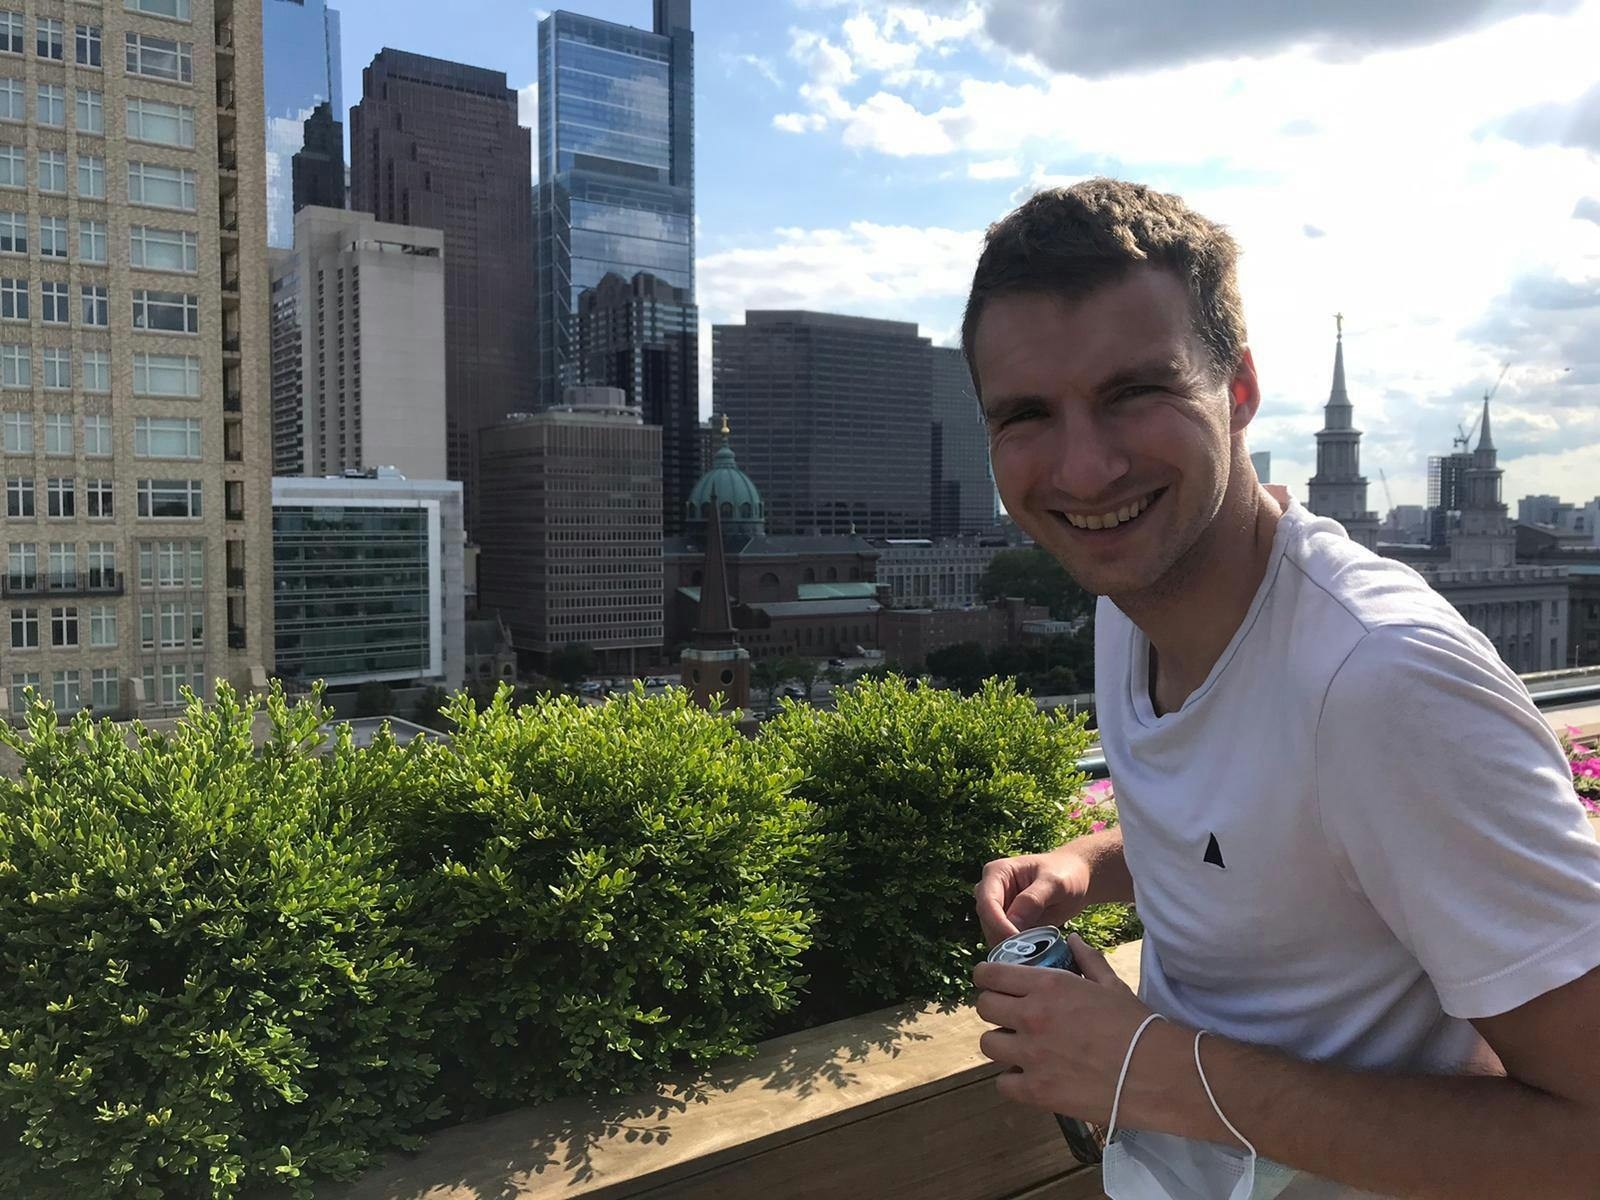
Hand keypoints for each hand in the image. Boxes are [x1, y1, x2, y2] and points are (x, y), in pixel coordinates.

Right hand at [973, 845, 1091, 945]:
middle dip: (1004, 938)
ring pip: (993, 934)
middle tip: (1029, 954)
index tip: (1018, 942)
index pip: (987, 903)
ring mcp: (999, 908)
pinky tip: (1035, 954)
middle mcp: (992, 890)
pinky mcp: (1008, 924)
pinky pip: (1005, 941)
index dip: (998, 924)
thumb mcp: (1055, 883)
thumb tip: (1012, 923)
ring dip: (1010, 947)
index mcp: (997, 872)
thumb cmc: (1067, 873)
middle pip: (987, 921)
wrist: (1078, 878)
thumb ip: (1033, 900)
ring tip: (1035, 955)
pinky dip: (1018, 950)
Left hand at [973, 934, 1155, 1124]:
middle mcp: (1032, 1016)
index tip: (992, 983)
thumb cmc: (1136, 1025)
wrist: (1155, 1073)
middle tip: (1009, 1015)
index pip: (990, 975)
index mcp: (1047, 986)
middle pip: (984, 1007)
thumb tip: (1071, 940)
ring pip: (988, 1044)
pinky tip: (1029, 1076)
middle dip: (994, 1008)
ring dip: (1001, 1044)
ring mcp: (1031, 1055)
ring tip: (1019, 1047)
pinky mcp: (1036, 1090)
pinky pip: (1003, 1083)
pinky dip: (1012, 1080)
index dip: (986, 978)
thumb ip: (1086, 959)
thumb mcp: (1110, 984)